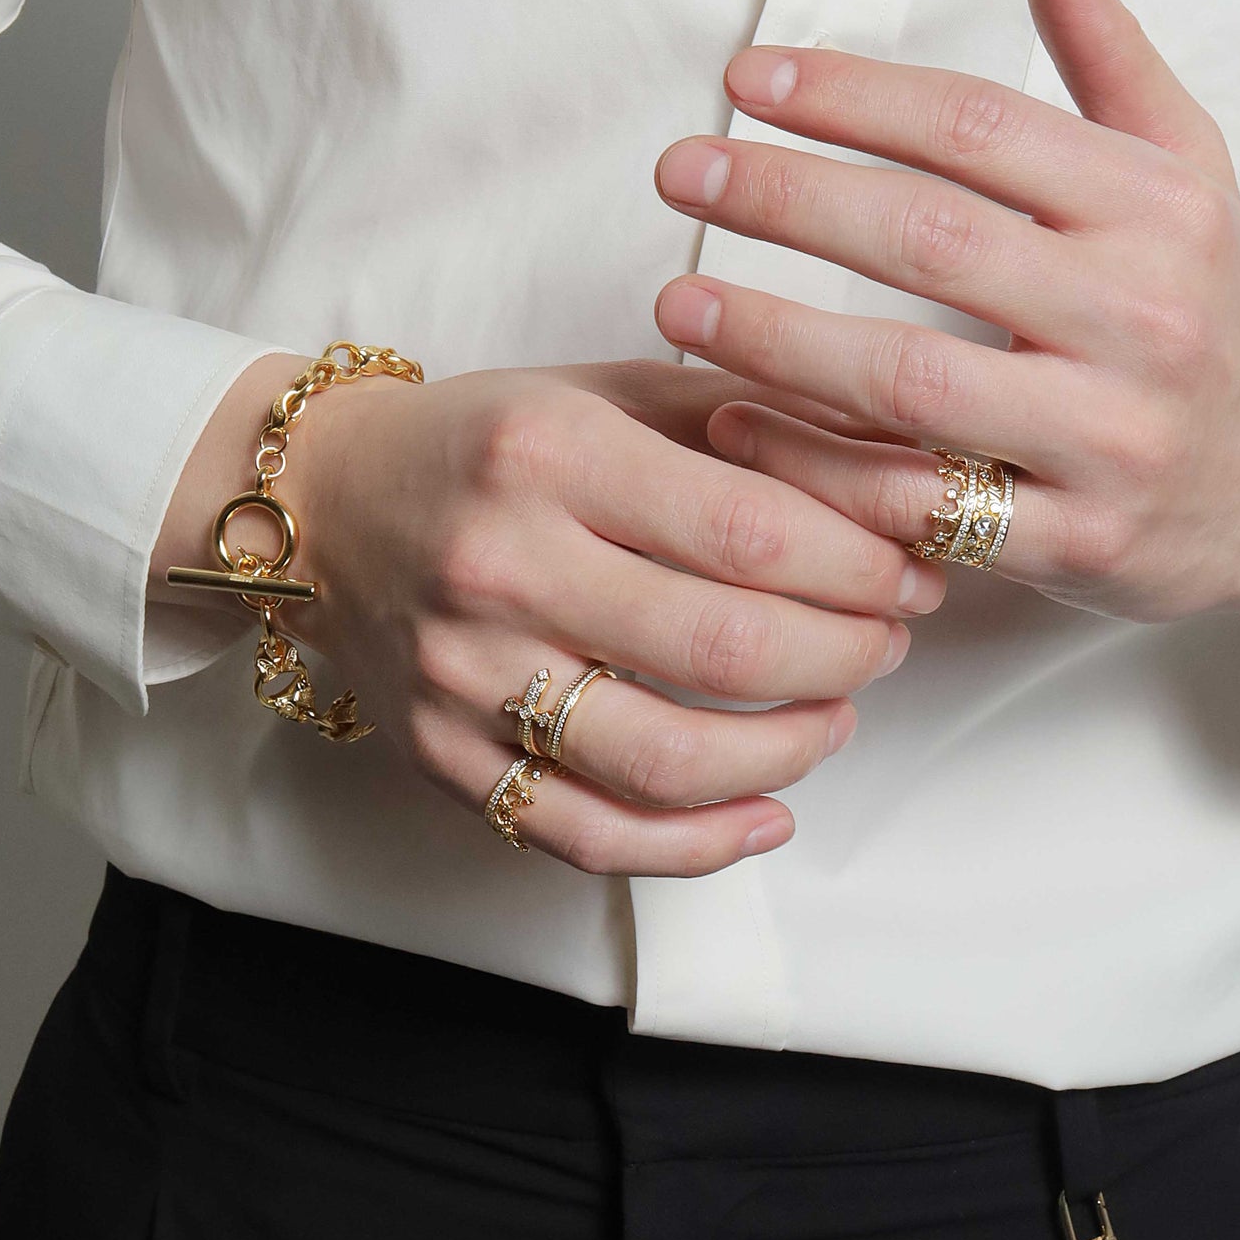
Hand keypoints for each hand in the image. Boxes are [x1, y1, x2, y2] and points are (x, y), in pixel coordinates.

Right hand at [153, 356, 941, 876]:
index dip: (863, 567)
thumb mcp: (616, 392)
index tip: (910, 573)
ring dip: (789, 754)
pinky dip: (698, 847)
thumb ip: (758, 425)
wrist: (330, 503)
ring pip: (665, 762)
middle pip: (725, 651)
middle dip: (846, 657)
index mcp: (552, 453)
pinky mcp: (444, 759)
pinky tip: (766, 814)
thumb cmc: (494, 442)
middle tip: (888, 641)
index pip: (753, 533)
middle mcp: (499, 567)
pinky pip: (589, 838)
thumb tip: (910, 483)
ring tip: (836, 718)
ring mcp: (464, 677)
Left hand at [650, 0, 1239, 628]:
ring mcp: (1109, 436)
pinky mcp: (1078, 541)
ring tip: (675, 307)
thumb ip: (1111, 56)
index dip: (850, 96)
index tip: (745, 81)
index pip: (977, 128)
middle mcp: (1139, 315)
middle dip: (785, 199)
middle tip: (679, 174)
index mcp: (1156, 208)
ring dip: (775, 338)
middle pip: (928, 238)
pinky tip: (735, 424)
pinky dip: (817, 465)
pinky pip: (919, 503)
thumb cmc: (1217, 312)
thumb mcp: (1191, 173)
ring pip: (911, 378)